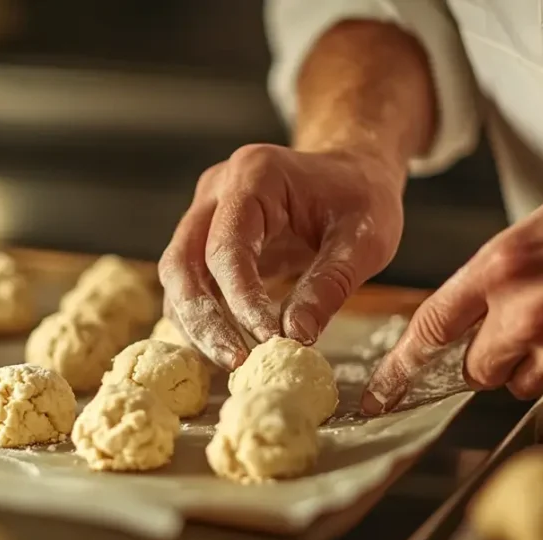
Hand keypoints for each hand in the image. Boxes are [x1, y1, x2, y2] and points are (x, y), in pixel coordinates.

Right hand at [158, 143, 406, 369]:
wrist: (351, 173)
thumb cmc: (361, 198)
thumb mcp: (365, 238)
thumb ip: (331, 283)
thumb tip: (297, 335)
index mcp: (254, 174)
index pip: (228, 246)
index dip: (242, 299)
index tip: (270, 340)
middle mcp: (216, 190)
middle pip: (183, 261)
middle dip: (204, 318)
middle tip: (235, 362)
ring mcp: (204, 212)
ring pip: (177, 275)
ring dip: (196, 323)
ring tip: (232, 362)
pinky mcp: (205, 237)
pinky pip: (189, 282)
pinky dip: (200, 316)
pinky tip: (226, 347)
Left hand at [364, 152, 542, 412]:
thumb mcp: (538, 232)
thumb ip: (498, 279)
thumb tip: (475, 316)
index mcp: (501, 269)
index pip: (431, 327)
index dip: (402, 366)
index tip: (382, 391)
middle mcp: (524, 315)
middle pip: (474, 368)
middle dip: (491, 355)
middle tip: (529, 326)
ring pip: (522, 382)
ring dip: (540, 362)